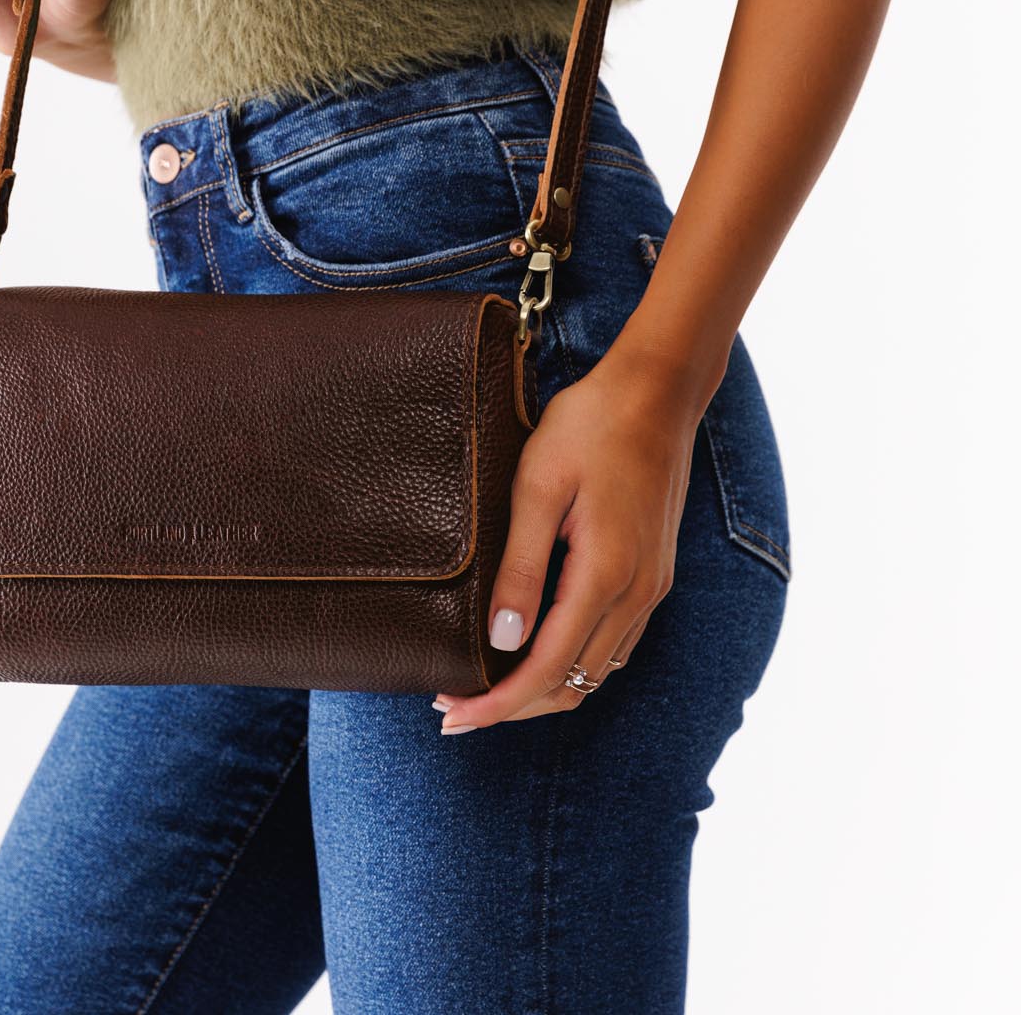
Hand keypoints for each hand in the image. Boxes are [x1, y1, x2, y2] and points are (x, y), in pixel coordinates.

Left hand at [434, 344, 702, 731]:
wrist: (656, 393)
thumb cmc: (589, 428)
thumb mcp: (538, 487)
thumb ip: (522, 566)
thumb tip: (501, 639)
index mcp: (605, 575)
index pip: (545, 668)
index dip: (496, 703)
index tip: (450, 714)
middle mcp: (637, 594)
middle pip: (572, 683)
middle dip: (512, 706)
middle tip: (454, 707)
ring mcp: (651, 587)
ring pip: (596, 671)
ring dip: (542, 687)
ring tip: (487, 684)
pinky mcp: (654, 575)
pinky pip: (613, 644)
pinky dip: (571, 662)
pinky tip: (535, 650)